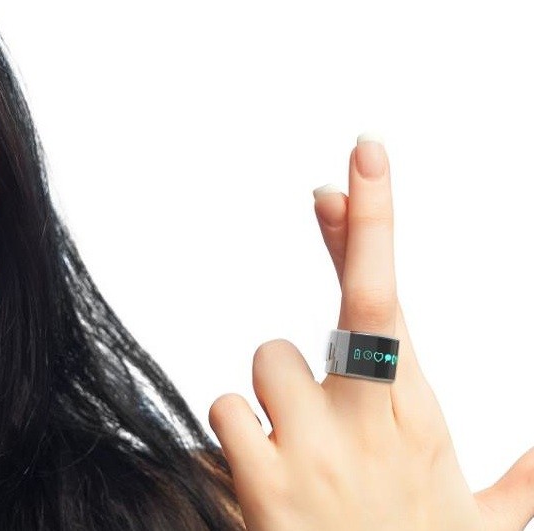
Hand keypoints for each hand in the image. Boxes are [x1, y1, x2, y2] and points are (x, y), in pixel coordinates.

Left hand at [207, 135, 533, 529]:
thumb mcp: (491, 522)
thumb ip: (524, 479)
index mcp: (419, 415)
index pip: (391, 296)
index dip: (373, 222)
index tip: (359, 160)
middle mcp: (368, 420)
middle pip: (340, 308)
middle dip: (335, 274)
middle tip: (327, 244)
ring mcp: (310, 449)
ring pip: (266, 362)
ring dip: (273, 397)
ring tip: (298, 450)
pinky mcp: (257, 481)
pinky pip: (220, 414)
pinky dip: (232, 435)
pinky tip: (260, 474)